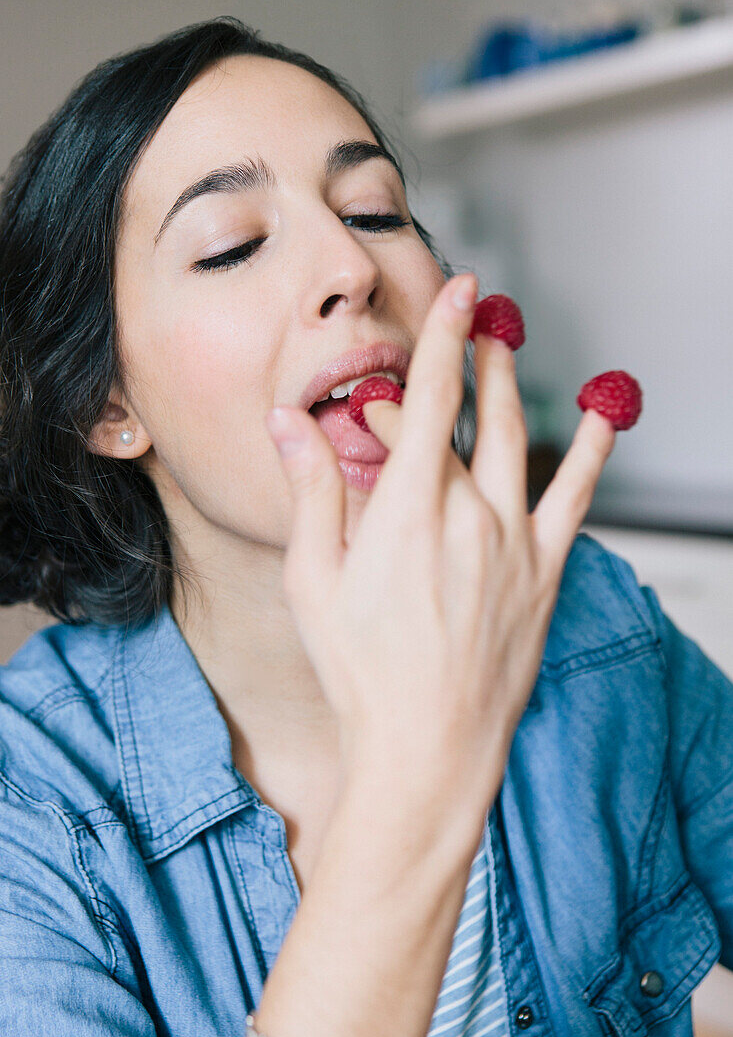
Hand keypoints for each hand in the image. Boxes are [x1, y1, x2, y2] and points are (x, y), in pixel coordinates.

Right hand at [267, 274, 614, 809]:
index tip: (458, 290)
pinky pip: (576, 497)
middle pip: (467, 418)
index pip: (430, 397)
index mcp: (407, 507)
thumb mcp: (313, 579)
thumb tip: (288, 422)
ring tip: (508, 348)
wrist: (427, 746)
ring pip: (520, 442)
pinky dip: (593, 450)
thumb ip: (310, 490)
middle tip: (471, 325)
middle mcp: (469, 513)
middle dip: (465, 363)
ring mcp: (514, 542)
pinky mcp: (545, 573)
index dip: (444, 336)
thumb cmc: (361, 671)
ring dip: (512, 388)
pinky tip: (604, 417)